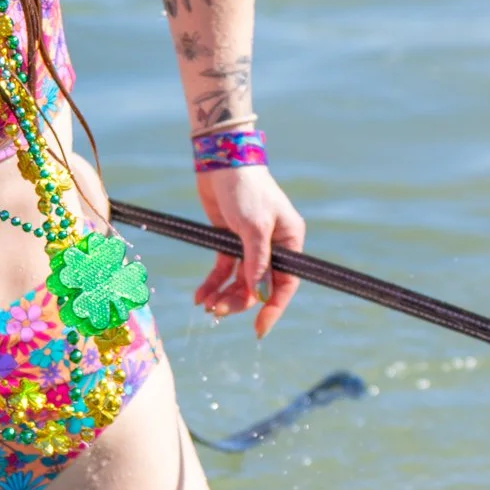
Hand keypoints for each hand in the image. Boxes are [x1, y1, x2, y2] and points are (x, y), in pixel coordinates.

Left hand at [193, 164, 304, 335]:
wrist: (220, 160)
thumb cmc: (246, 189)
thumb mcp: (254, 227)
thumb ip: (257, 263)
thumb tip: (260, 295)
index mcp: (290, 241)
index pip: (286, 283)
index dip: (273, 308)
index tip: (259, 329)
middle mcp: (273, 246)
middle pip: (258, 285)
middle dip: (238, 301)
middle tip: (216, 312)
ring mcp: (250, 244)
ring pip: (239, 281)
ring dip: (223, 295)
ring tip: (205, 305)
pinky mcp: (228, 240)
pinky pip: (223, 269)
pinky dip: (212, 283)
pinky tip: (199, 296)